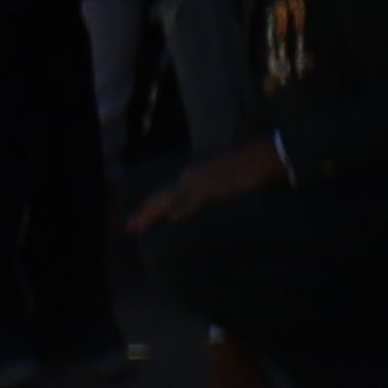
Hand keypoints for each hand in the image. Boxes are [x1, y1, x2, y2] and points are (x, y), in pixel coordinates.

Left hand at [132, 143, 287, 232]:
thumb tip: (192, 206)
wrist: (258, 158)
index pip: (162, 194)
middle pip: (160, 197)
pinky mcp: (214, 188)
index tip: (134, 221)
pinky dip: (183, 209)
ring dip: (153, 213)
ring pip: (170, 200)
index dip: (147, 206)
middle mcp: (189, 179)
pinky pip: (196, 200)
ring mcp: (200, 183)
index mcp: (189, 177)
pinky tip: (173, 218)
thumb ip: (202, 191)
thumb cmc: (240, 170)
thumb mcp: (216, 181)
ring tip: (138, 225)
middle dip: (143, 213)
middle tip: (129, 228)